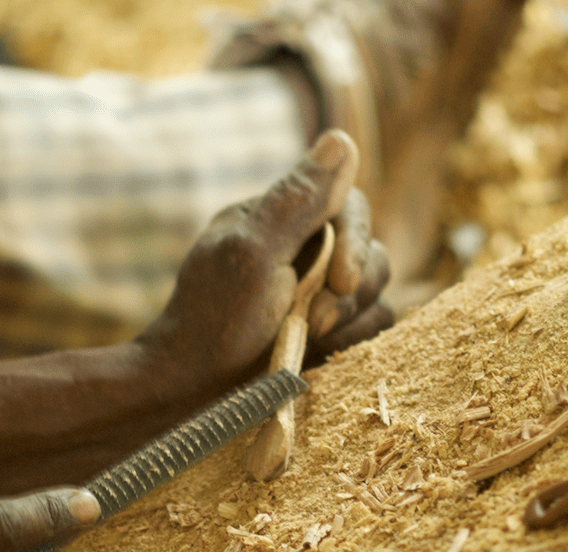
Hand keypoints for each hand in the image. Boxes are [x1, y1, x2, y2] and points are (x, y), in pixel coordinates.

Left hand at [138, 129, 391, 396]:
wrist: (191, 397)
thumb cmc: (214, 323)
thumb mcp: (253, 253)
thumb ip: (299, 200)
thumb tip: (343, 137)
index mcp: (280, 221)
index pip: (349, 208)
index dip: (356, 243)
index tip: (341, 282)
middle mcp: (304, 253)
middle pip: (373, 254)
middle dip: (348, 293)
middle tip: (313, 323)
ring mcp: (317, 295)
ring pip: (377, 295)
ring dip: (349, 322)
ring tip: (308, 342)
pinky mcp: (327, 335)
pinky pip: (369, 329)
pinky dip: (350, 344)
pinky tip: (315, 357)